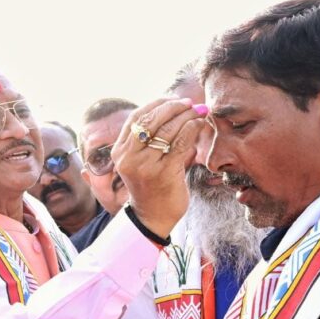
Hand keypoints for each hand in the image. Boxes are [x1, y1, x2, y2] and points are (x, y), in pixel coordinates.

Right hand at [112, 98, 207, 238]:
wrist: (153, 218)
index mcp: (119, 152)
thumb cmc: (151, 187)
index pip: (136, 118)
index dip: (156, 104)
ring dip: (186, 116)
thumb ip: (147, 139)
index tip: (174, 100)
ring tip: (200, 111)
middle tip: (190, 103)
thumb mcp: (141, 161)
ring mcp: (145, 166)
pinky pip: (180, 143)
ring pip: (167, 130)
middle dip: (174, 107)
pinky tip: (200, 124)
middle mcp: (128, 157)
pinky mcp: (163, 173)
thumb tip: (168, 108)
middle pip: (151, 120)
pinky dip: (192, 129)